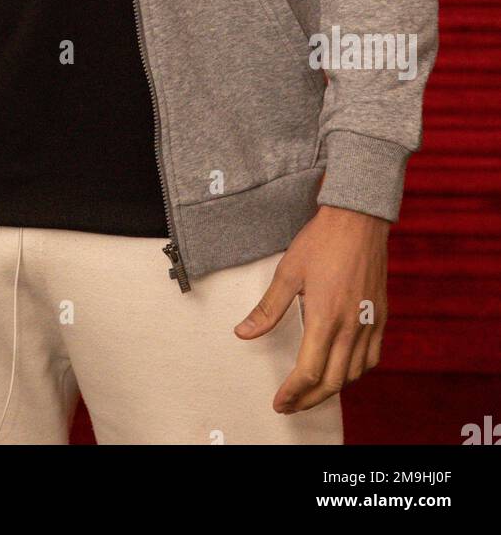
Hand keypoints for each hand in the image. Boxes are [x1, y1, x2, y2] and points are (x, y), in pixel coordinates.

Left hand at [233, 204, 388, 412]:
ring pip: (355, 374)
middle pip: (333, 382)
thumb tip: (243, 333)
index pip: (309, 372)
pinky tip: (343, 370)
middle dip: (309, 400)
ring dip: (332, 390)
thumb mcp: (287, 272)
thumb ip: (267, 309)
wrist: (358, 219)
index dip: (292, 393)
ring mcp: (370, 323)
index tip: (279, 402)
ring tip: (311, 391)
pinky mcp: (381, 316)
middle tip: (290, 404)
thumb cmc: (322, 241)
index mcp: (326, 317)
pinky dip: (356, 373)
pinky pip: (372, 358)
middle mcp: (352, 326)